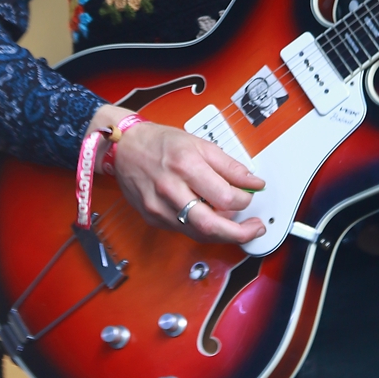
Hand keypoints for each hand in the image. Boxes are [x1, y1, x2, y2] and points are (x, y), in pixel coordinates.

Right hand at [98, 111, 265, 243]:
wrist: (125, 147)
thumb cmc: (160, 143)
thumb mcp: (200, 144)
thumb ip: (229, 166)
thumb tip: (253, 182)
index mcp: (185, 166)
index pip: (225, 197)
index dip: (244, 200)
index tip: (250, 196)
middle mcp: (170, 190)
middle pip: (211, 226)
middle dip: (239, 233)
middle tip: (253, 228)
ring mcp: (159, 207)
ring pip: (198, 234)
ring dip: (222, 233)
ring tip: (235, 225)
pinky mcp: (153, 218)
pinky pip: (184, 231)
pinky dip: (202, 229)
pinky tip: (210, 219)